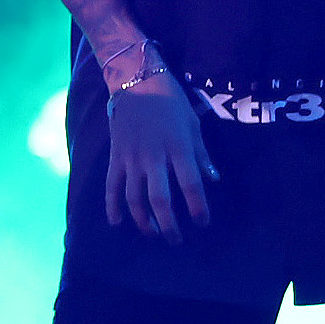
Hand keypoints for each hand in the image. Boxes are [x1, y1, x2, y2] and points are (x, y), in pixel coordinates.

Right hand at [104, 70, 215, 239]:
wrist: (136, 84)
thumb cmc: (171, 102)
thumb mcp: (193, 125)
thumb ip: (201, 155)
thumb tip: (212, 180)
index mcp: (177, 148)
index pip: (190, 185)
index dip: (198, 207)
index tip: (203, 222)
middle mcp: (153, 157)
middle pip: (160, 199)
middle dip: (168, 224)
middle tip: (175, 239)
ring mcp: (131, 159)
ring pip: (134, 197)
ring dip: (143, 220)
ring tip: (152, 233)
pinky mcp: (115, 158)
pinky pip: (112, 186)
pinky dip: (113, 206)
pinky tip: (117, 222)